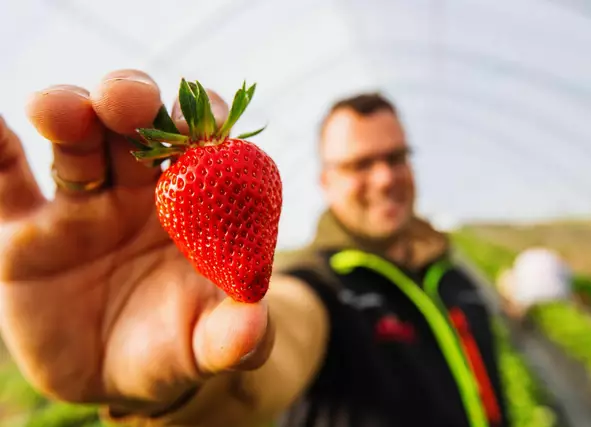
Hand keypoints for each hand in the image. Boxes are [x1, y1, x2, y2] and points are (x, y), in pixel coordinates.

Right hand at [0, 69, 273, 415]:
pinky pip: (6, 183)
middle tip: (128, 100)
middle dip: (131, 101)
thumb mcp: (209, 347)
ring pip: (73, 144)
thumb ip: (235, 337)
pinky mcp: (26, 234)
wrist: (118, 378)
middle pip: (134, 127)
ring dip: (67, 112)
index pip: (204, 147)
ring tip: (62, 111)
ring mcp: (81, 208)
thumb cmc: (178, 347)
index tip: (203, 131)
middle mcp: (137, 193)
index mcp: (192, 206)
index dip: (204, 128)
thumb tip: (254, 326)